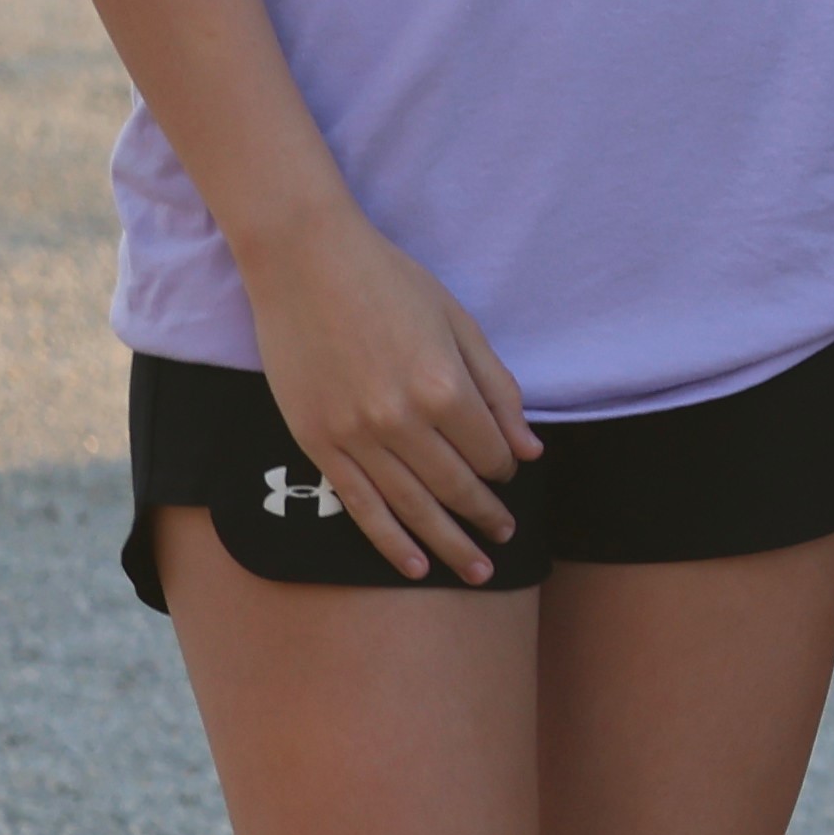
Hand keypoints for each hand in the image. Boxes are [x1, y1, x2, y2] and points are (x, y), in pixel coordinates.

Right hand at [225, 210, 535, 581]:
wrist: (305, 263)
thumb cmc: (391, 284)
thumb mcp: (461, 325)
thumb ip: (497, 390)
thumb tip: (528, 451)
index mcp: (444, 388)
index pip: (490, 452)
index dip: (504, 468)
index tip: (509, 473)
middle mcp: (401, 420)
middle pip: (455, 487)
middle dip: (485, 517)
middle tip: (503, 539)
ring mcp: (354, 435)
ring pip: (411, 506)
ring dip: (447, 542)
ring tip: (476, 571)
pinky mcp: (316, 442)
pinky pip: (359, 504)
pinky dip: (389, 539)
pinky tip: (414, 565)